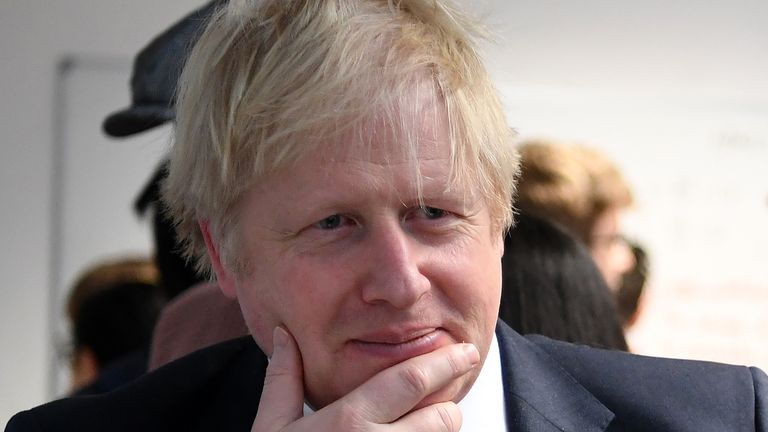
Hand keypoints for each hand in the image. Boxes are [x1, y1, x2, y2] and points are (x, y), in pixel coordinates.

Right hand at [251, 327, 479, 431]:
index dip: (445, 363)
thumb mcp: (271, 428)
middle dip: (448, 405)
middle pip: (442, 418)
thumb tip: (282, 335)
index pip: (412, 381)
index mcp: (348, 422)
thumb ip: (283, 380)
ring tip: (421, 427)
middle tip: (442, 401)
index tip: (465, 352)